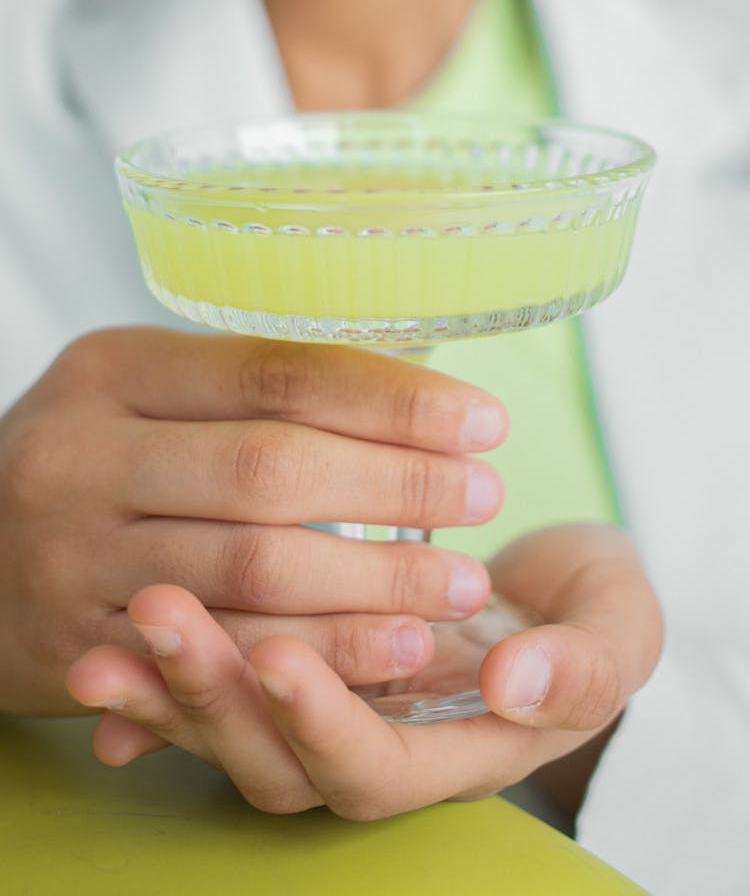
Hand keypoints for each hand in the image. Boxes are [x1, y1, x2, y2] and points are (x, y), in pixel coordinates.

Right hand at [0, 327, 504, 714]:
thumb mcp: (141, 393)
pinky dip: (314, 656)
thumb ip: (247, 392)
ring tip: (459, 584)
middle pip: (272, 469)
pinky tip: (388, 654)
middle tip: (484, 498)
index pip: (278, 373)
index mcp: (113, 369)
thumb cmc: (88, 458)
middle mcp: (83, 453)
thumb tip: (408, 392)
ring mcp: (72, 554)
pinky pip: (219, 656)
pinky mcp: (77, 644)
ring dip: (374, 583)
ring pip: (251, 571)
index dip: (391, 399)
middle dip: (396, 488)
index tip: (480, 420)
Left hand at [66, 524, 661, 818]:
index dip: (324, 722)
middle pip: (275, 760)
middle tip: (158, 615)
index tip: (280, 654)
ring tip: (121, 624)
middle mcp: (374, 743)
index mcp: (452, 752)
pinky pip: (218, 690)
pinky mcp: (296, 665)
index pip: (373, 768)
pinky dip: (160, 679)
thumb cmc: (587, 613)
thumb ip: (582, 665)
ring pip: (232, 728)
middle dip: (213, 697)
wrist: (550, 591)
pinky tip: (107, 645)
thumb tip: (515, 684)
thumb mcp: (613, 629)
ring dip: (170, 682)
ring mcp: (328, 709)